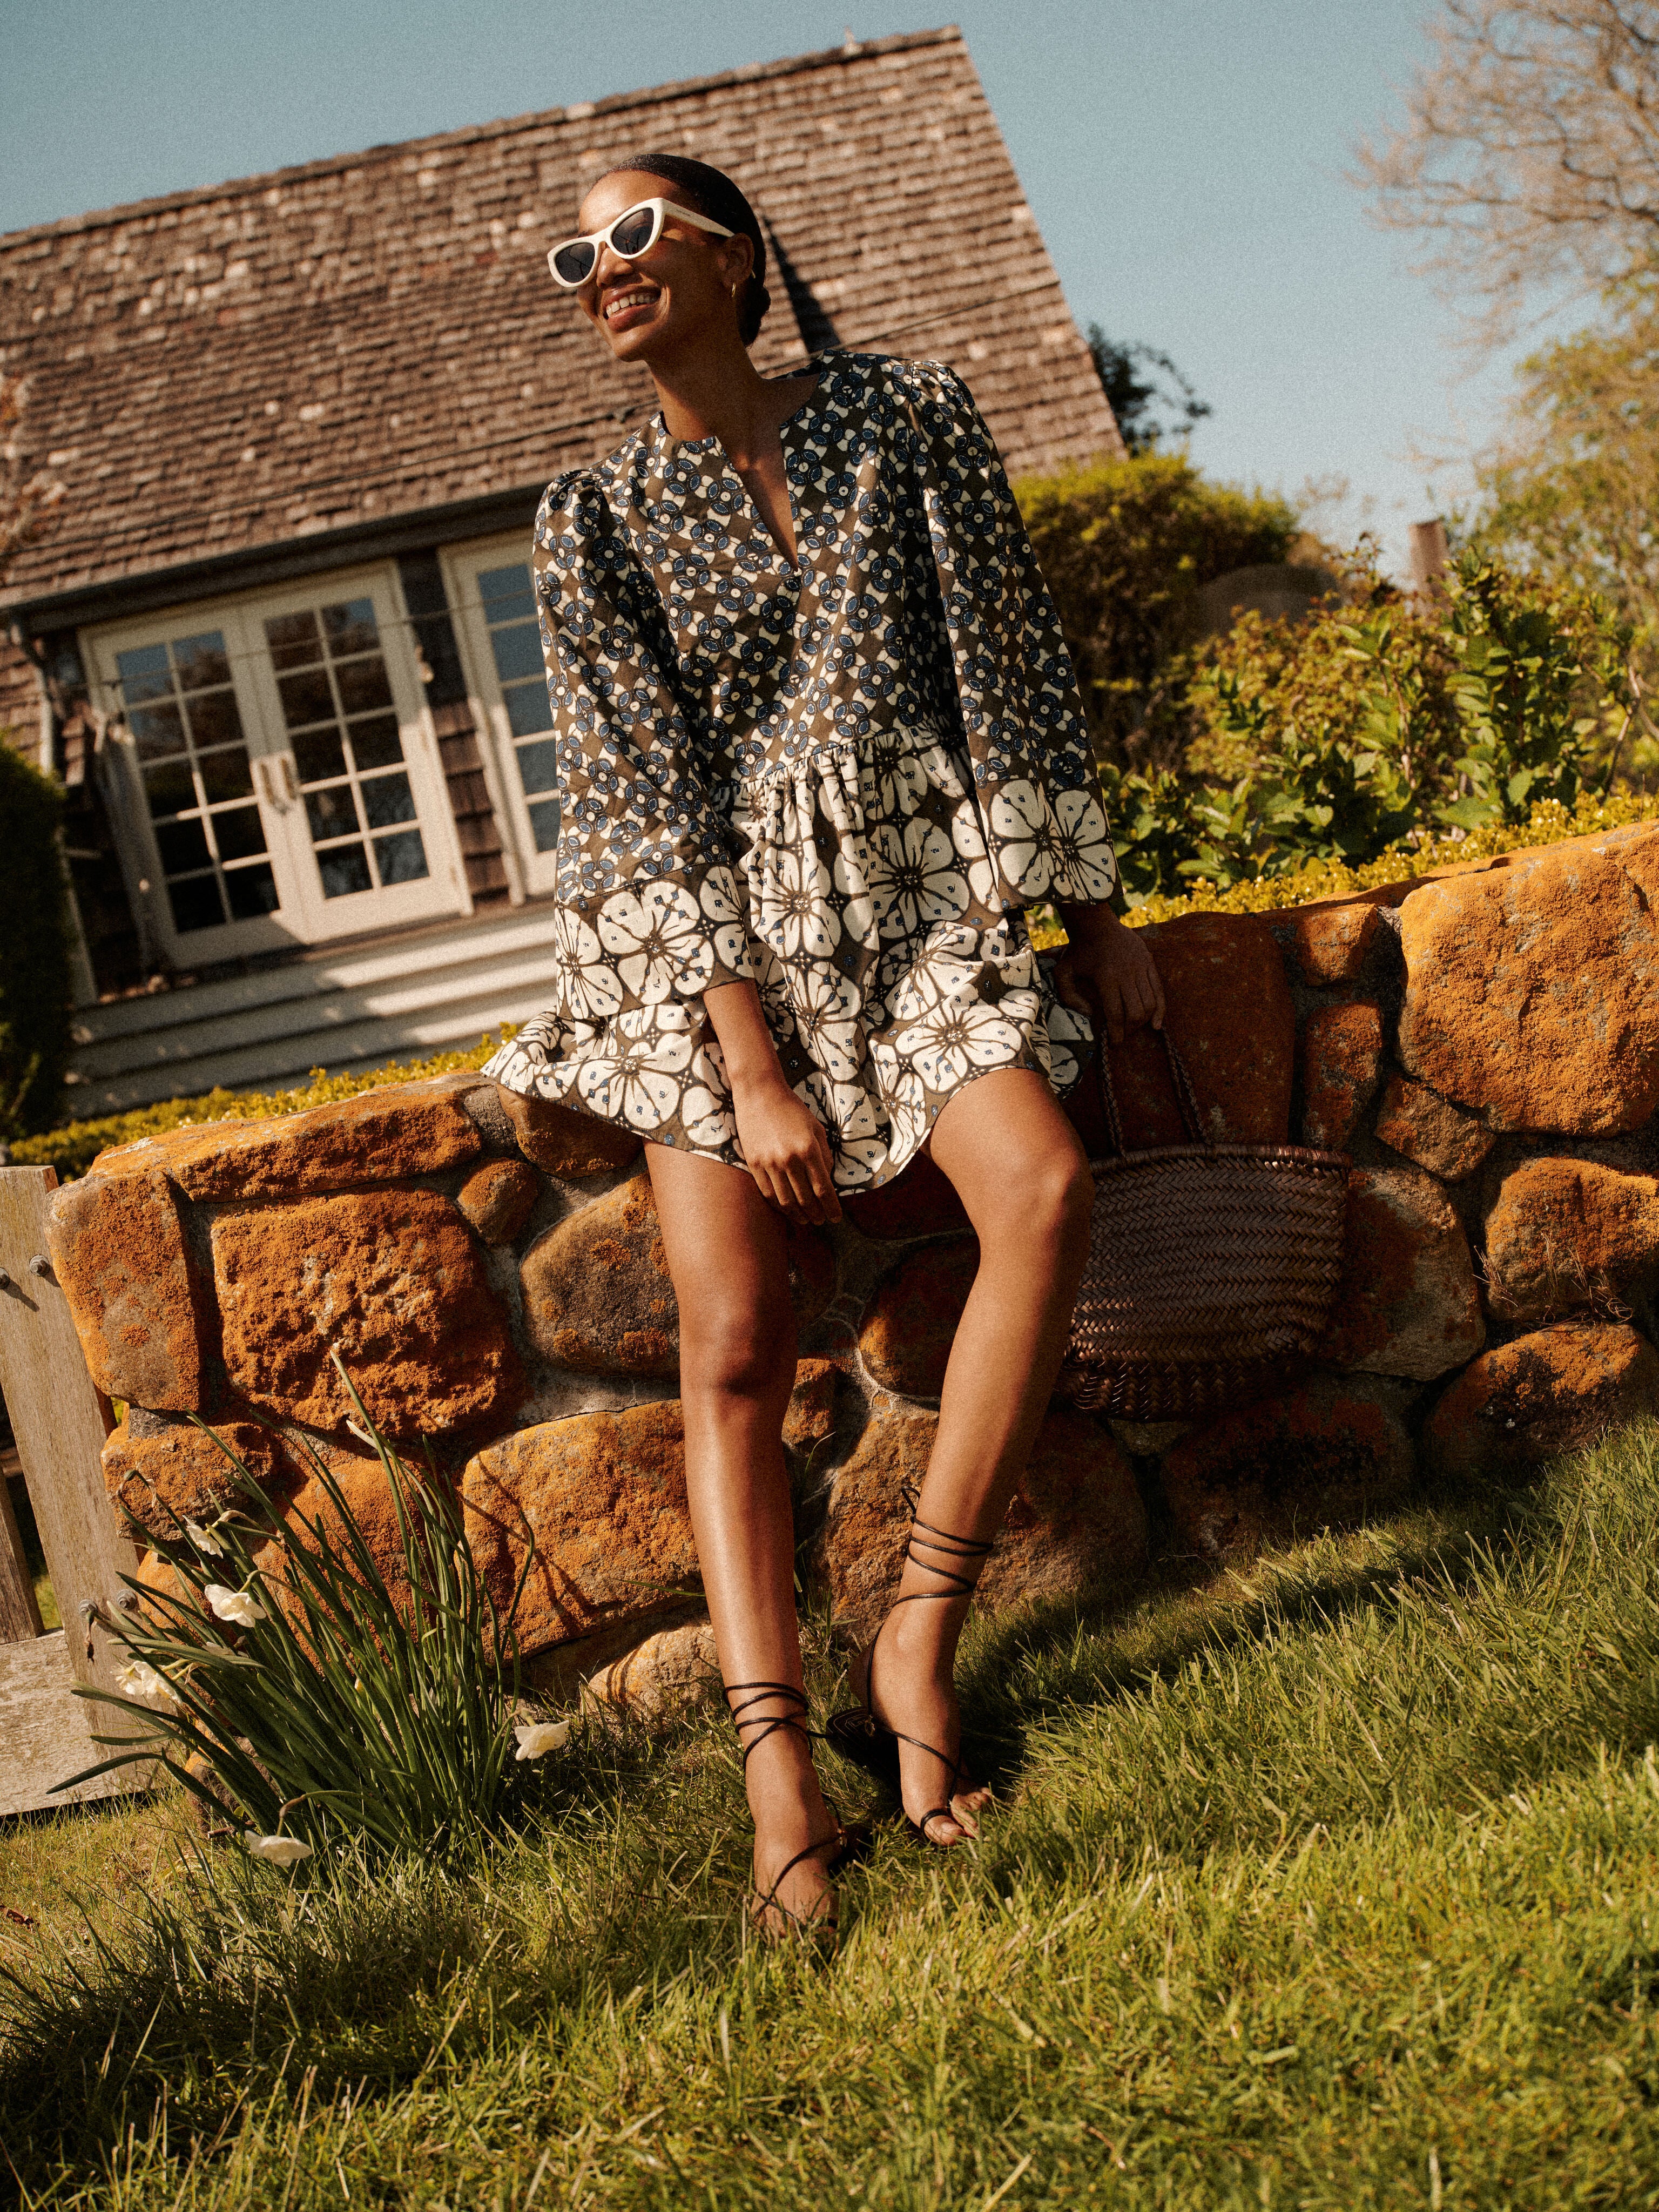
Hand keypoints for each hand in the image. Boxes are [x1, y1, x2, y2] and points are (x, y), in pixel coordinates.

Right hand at [730, 1070, 842, 1226]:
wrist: (760, 1093)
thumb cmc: (792, 1109)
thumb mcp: (816, 1128)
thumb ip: (825, 1156)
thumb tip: (828, 1181)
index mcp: (809, 1149)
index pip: (823, 1189)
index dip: (831, 1207)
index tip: (836, 1218)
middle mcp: (790, 1159)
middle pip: (806, 1199)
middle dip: (816, 1214)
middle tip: (822, 1220)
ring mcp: (769, 1163)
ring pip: (786, 1200)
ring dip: (798, 1215)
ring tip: (806, 1220)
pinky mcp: (753, 1163)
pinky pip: (767, 1193)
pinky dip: (779, 1206)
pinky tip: (786, 1209)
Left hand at [1052, 904, 1165, 1046]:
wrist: (1096, 923)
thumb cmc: (1078, 952)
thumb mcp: (1063, 972)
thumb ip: (1069, 997)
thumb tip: (1089, 1014)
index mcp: (1106, 976)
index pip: (1116, 1013)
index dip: (1116, 1032)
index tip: (1114, 1043)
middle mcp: (1127, 972)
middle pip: (1136, 1011)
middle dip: (1130, 1029)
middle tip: (1122, 1035)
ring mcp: (1140, 967)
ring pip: (1150, 1003)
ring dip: (1143, 1021)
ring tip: (1134, 1028)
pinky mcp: (1149, 962)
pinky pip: (1159, 990)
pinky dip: (1160, 1009)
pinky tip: (1157, 1024)